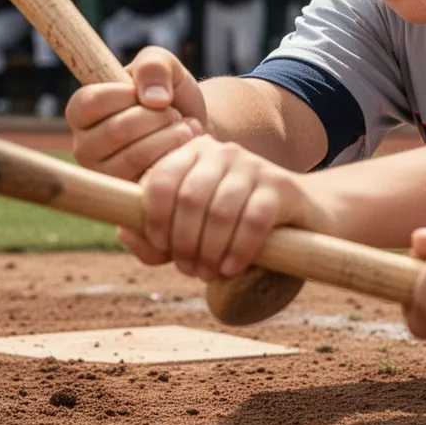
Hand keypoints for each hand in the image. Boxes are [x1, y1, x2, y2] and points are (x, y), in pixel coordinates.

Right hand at [66, 46, 206, 180]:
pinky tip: (187, 146)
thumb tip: (153, 99)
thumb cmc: (170, 95)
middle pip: (118, 130)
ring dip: (171, 136)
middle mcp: (83, 146)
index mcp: (80, 112)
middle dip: (158, 116)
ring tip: (184, 127)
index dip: (129, 94)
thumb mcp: (164, 65)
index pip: (92, 102)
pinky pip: (153, 176)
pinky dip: (177, 156)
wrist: (193, 129)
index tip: (149, 93)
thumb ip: (153, 65)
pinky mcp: (129, 194)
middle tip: (173, 113)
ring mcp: (104, 175)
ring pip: (136, 155)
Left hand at [120, 135, 310, 281]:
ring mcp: (253, 165)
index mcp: (191, 153)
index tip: (162, 248)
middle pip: (190, 198)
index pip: (162, 180)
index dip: (155, 219)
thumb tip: (126, 233)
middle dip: (184, 242)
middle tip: (189, 270)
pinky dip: (238, 250)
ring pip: (220, 210)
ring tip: (209, 273)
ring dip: (209, 251)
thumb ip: (152, 236)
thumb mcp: (189, 230)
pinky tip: (232, 268)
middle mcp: (221, 151)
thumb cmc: (233, 225)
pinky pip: (253, 220)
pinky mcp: (282, 186)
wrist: (299, 214)